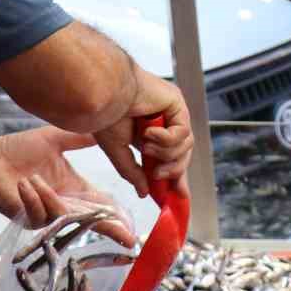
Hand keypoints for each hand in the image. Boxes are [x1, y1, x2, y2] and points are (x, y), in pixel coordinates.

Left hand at [0, 126, 134, 245]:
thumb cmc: (17, 150)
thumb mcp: (55, 139)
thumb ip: (81, 137)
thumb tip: (107, 120)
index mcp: (74, 190)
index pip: (101, 205)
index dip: (117, 214)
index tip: (134, 223)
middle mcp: (64, 206)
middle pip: (92, 221)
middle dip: (110, 228)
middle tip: (127, 236)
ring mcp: (47, 216)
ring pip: (63, 215)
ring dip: (49, 195)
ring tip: (32, 177)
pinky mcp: (29, 220)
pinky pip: (40, 215)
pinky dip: (32, 197)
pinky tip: (23, 184)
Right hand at [94, 69, 193, 198]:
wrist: (105, 94)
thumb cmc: (106, 114)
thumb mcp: (118, 151)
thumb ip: (133, 172)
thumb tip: (144, 192)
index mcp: (150, 133)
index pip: (170, 157)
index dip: (175, 177)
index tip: (178, 196)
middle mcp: (164, 122)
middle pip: (183, 154)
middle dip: (173, 169)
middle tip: (158, 175)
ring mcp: (172, 113)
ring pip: (185, 145)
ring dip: (165, 153)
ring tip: (146, 148)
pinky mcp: (177, 104)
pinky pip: (182, 132)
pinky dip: (166, 138)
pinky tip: (149, 132)